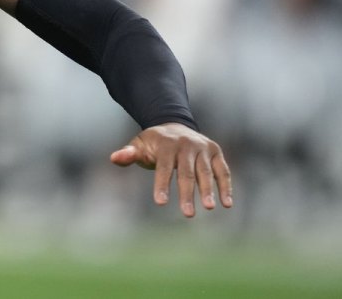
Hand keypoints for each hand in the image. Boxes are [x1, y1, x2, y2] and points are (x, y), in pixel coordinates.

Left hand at [110, 122, 232, 217]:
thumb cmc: (154, 144)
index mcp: (166, 143)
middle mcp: (187, 144)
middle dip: (187, 193)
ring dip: (208, 190)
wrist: (175, 126)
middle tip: (188, 214)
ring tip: (208, 208)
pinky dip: (226, 186)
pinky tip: (227, 204)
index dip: (161, 184)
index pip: (163, 166)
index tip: (160, 203)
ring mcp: (203, 148)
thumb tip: (114, 158)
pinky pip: (223, 171)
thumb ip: (128, 154)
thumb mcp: (140, 145)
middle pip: (186, 171)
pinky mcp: (216, 153)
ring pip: (206, 171)